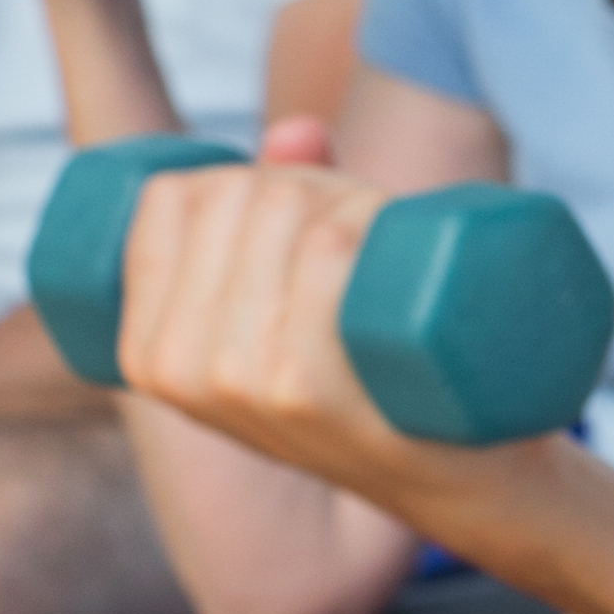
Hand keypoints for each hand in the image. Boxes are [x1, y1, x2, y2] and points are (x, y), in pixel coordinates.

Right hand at [117, 158, 473, 512]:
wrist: (464, 480)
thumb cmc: (374, 382)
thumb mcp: (292, 317)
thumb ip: (279, 217)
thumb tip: (298, 133)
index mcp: (148, 354)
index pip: (172, 199)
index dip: (243, 176)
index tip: (299, 213)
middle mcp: (182, 370)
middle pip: (238, 196)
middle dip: (313, 183)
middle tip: (367, 232)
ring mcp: (245, 383)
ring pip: (289, 208)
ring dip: (355, 196)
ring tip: (390, 248)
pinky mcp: (313, 389)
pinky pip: (327, 245)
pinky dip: (369, 216)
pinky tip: (393, 241)